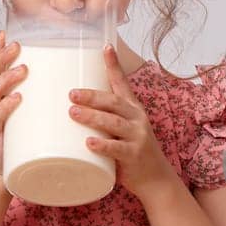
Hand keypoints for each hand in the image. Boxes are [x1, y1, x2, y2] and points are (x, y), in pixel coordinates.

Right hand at [0, 32, 24, 176]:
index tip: (4, 33)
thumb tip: (62, 79)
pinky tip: (16, 99)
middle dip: (1, 58)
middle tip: (17, 45)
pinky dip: (6, 107)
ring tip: (23, 69)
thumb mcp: (24, 114)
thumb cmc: (18, 140)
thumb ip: (35, 97)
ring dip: (6, 79)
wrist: (3, 173)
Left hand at [72, 46, 177, 202]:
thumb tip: (70, 106)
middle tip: (71, 93)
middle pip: (114, 102)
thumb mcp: (124, 129)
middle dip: (92, 96)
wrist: (156, 178)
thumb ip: (105, 117)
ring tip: (73, 112)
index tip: (105, 47)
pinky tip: (89, 143)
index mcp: (133, 109)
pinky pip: (116, 149)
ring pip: (113, 122)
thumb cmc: (133, 151)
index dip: (114, 65)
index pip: (122, 83)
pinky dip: (102, 145)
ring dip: (92, 117)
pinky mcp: (134, 155)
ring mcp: (137, 137)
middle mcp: (137, 119)